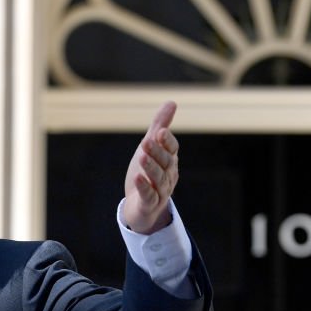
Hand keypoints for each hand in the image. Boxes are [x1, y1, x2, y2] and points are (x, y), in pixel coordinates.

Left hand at [122, 101, 179, 234]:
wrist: (140, 208)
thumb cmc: (147, 174)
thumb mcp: (151, 148)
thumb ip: (160, 126)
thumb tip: (172, 102)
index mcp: (169, 161)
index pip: (172, 149)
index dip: (167, 141)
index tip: (159, 131)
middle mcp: (168, 176)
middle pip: (165, 163)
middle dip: (157, 152)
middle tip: (146, 141)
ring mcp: (160, 191)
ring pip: (158, 179)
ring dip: (151, 167)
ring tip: (141, 156)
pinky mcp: (149, 205)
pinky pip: (149, 196)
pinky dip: (144, 187)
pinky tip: (137, 178)